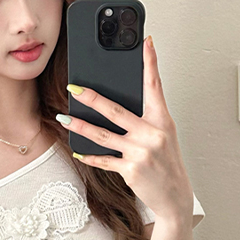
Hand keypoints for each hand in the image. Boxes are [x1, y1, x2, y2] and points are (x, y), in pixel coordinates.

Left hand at [58, 35, 193, 223]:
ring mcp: (141, 152)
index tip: (146, 42)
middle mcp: (152, 134)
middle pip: (116, 111)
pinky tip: (79, 152)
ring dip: (80, 127)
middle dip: (92, 98)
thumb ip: (145, 121)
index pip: (155, 86)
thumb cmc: (167, 164)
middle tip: (74, 88)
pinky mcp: (130, 170)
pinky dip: (90, 157)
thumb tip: (116, 106)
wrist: (175, 197)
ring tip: (64, 119)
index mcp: (163, 121)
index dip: (150, 63)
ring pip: (103, 135)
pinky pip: (104, 160)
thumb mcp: (163, 137)